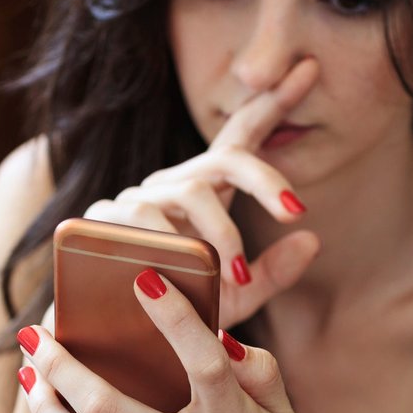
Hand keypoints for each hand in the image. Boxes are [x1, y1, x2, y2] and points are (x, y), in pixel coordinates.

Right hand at [83, 58, 322, 329]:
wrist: (106, 343)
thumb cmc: (174, 316)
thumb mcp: (231, 299)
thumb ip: (272, 274)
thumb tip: (313, 238)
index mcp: (204, 196)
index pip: (239, 142)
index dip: (272, 104)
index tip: (309, 69)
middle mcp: (171, 187)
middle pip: (224, 160)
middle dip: (264, 178)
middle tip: (294, 210)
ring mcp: (134, 199)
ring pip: (188, 192)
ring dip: (219, 234)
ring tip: (232, 276)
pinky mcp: (99, 219)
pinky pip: (141, 219)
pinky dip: (167, 246)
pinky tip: (178, 272)